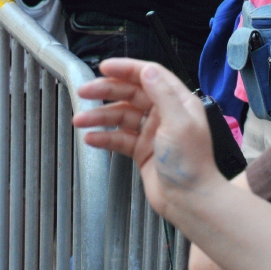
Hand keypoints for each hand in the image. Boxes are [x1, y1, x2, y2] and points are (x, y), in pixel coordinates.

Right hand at [73, 59, 222, 218]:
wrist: (190, 202)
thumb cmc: (191, 165)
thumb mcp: (179, 124)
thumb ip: (163, 95)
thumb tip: (147, 71)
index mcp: (178, 103)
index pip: (150, 76)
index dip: (126, 68)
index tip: (104, 67)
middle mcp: (164, 114)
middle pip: (130, 93)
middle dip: (105, 91)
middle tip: (83, 92)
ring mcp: (151, 132)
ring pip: (120, 115)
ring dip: (99, 116)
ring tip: (80, 120)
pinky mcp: (141, 149)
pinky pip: (118, 137)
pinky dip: (104, 136)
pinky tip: (91, 138)